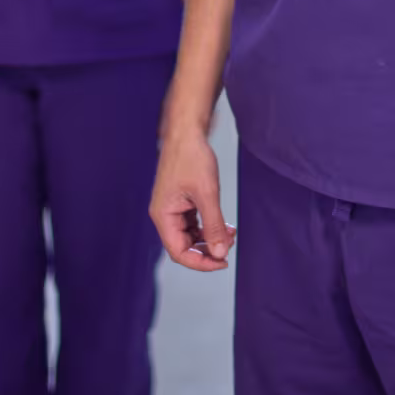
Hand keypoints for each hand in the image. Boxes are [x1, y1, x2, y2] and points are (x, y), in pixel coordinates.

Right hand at [150, 126, 234, 271]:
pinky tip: (225, 225)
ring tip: (231, 234)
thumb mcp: (207, 194)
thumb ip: (214, 225)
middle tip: (230, 246)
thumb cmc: (192, 158)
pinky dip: (210, 226)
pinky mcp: (182, 202)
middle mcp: (165, 215)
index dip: (200, 262)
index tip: (222, 262)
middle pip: (185, 246)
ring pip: (192, 236)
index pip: (179, 252)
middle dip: (208, 249)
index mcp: (163, 216)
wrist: (187, 132)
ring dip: (211, 238)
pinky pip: (195, 223)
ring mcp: (174, 209)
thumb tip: (220, 253)